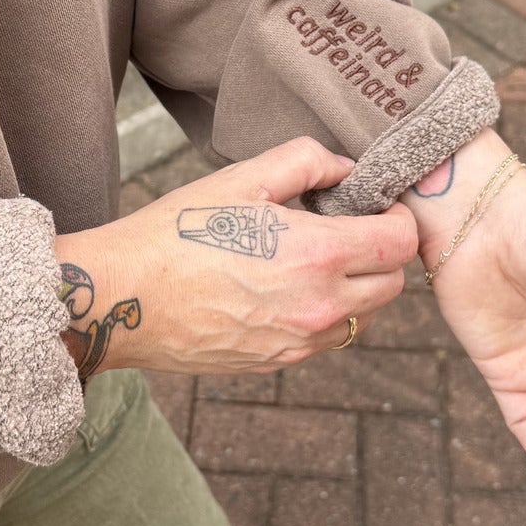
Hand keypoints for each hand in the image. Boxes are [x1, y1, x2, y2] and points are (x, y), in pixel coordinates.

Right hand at [55, 137, 417, 377]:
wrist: (124, 296)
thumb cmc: (177, 231)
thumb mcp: (243, 178)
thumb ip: (307, 162)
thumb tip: (346, 168)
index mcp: (318, 254)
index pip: (401, 242)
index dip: (396, 218)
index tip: (375, 207)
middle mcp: (319, 306)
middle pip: (393, 285)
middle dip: (382, 254)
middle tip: (348, 229)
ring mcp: (299, 342)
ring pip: (363, 318)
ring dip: (357, 289)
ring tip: (315, 260)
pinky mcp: (277, 363)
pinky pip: (326, 340)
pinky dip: (324, 315)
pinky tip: (285, 289)